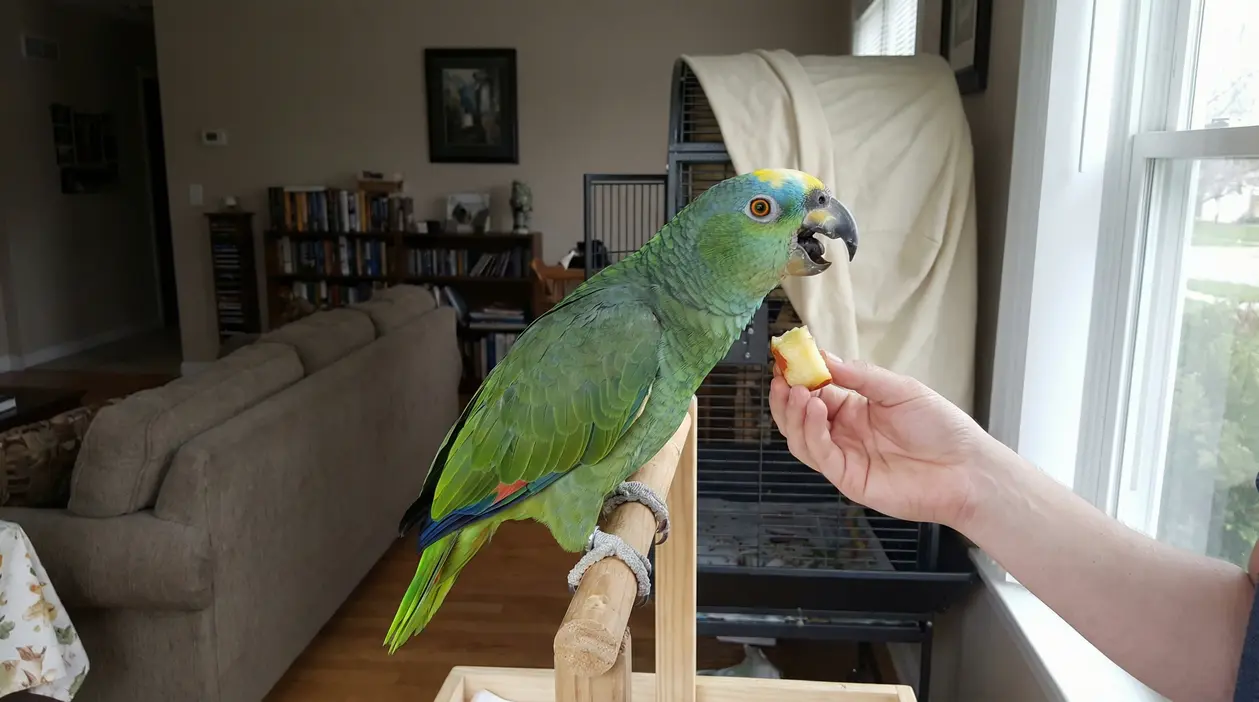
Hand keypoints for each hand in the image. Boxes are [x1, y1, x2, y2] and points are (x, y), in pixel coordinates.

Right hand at [769, 352, 1005, 529]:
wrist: (966, 468)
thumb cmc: (941, 428)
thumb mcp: (900, 389)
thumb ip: (860, 376)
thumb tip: (825, 358)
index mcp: (855, 409)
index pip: (816, 392)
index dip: (799, 378)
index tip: (787, 360)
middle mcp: (845, 433)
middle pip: (800, 417)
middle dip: (787, 397)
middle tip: (782, 377)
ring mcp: (844, 457)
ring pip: (801, 438)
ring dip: (793, 414)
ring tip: (798, 391)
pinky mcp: (848, 478)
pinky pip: (819, 455)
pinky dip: (811, 431)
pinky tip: (814, 409)